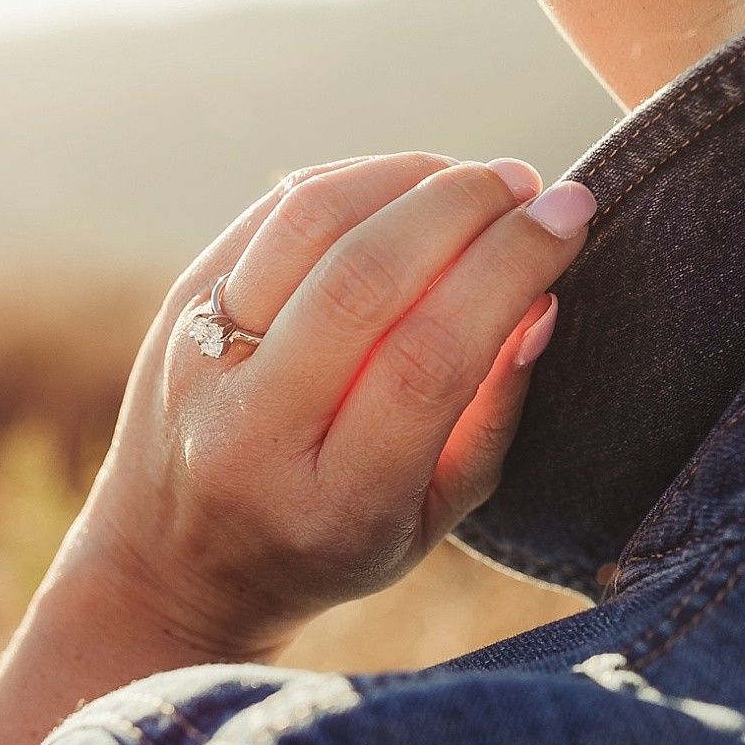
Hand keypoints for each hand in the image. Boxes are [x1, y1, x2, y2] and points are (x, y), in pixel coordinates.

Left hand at [47, 153, 594, 659]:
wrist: (178, 566)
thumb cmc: (335, 542)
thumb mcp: (435, 516)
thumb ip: (492, 412)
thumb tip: (540, 295)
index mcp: (334, 503)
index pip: (430, 359)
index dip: (509, 269)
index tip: (568, 217)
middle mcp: (251, 429)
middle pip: (364, 279)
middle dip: (463, 208)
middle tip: (526, 183)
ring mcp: (199, 360)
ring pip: (307, 223)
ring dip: (406, 177)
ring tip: (471, 181)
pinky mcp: (176, 306)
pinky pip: (271, 213)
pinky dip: (353, 182)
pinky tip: (406, 189)